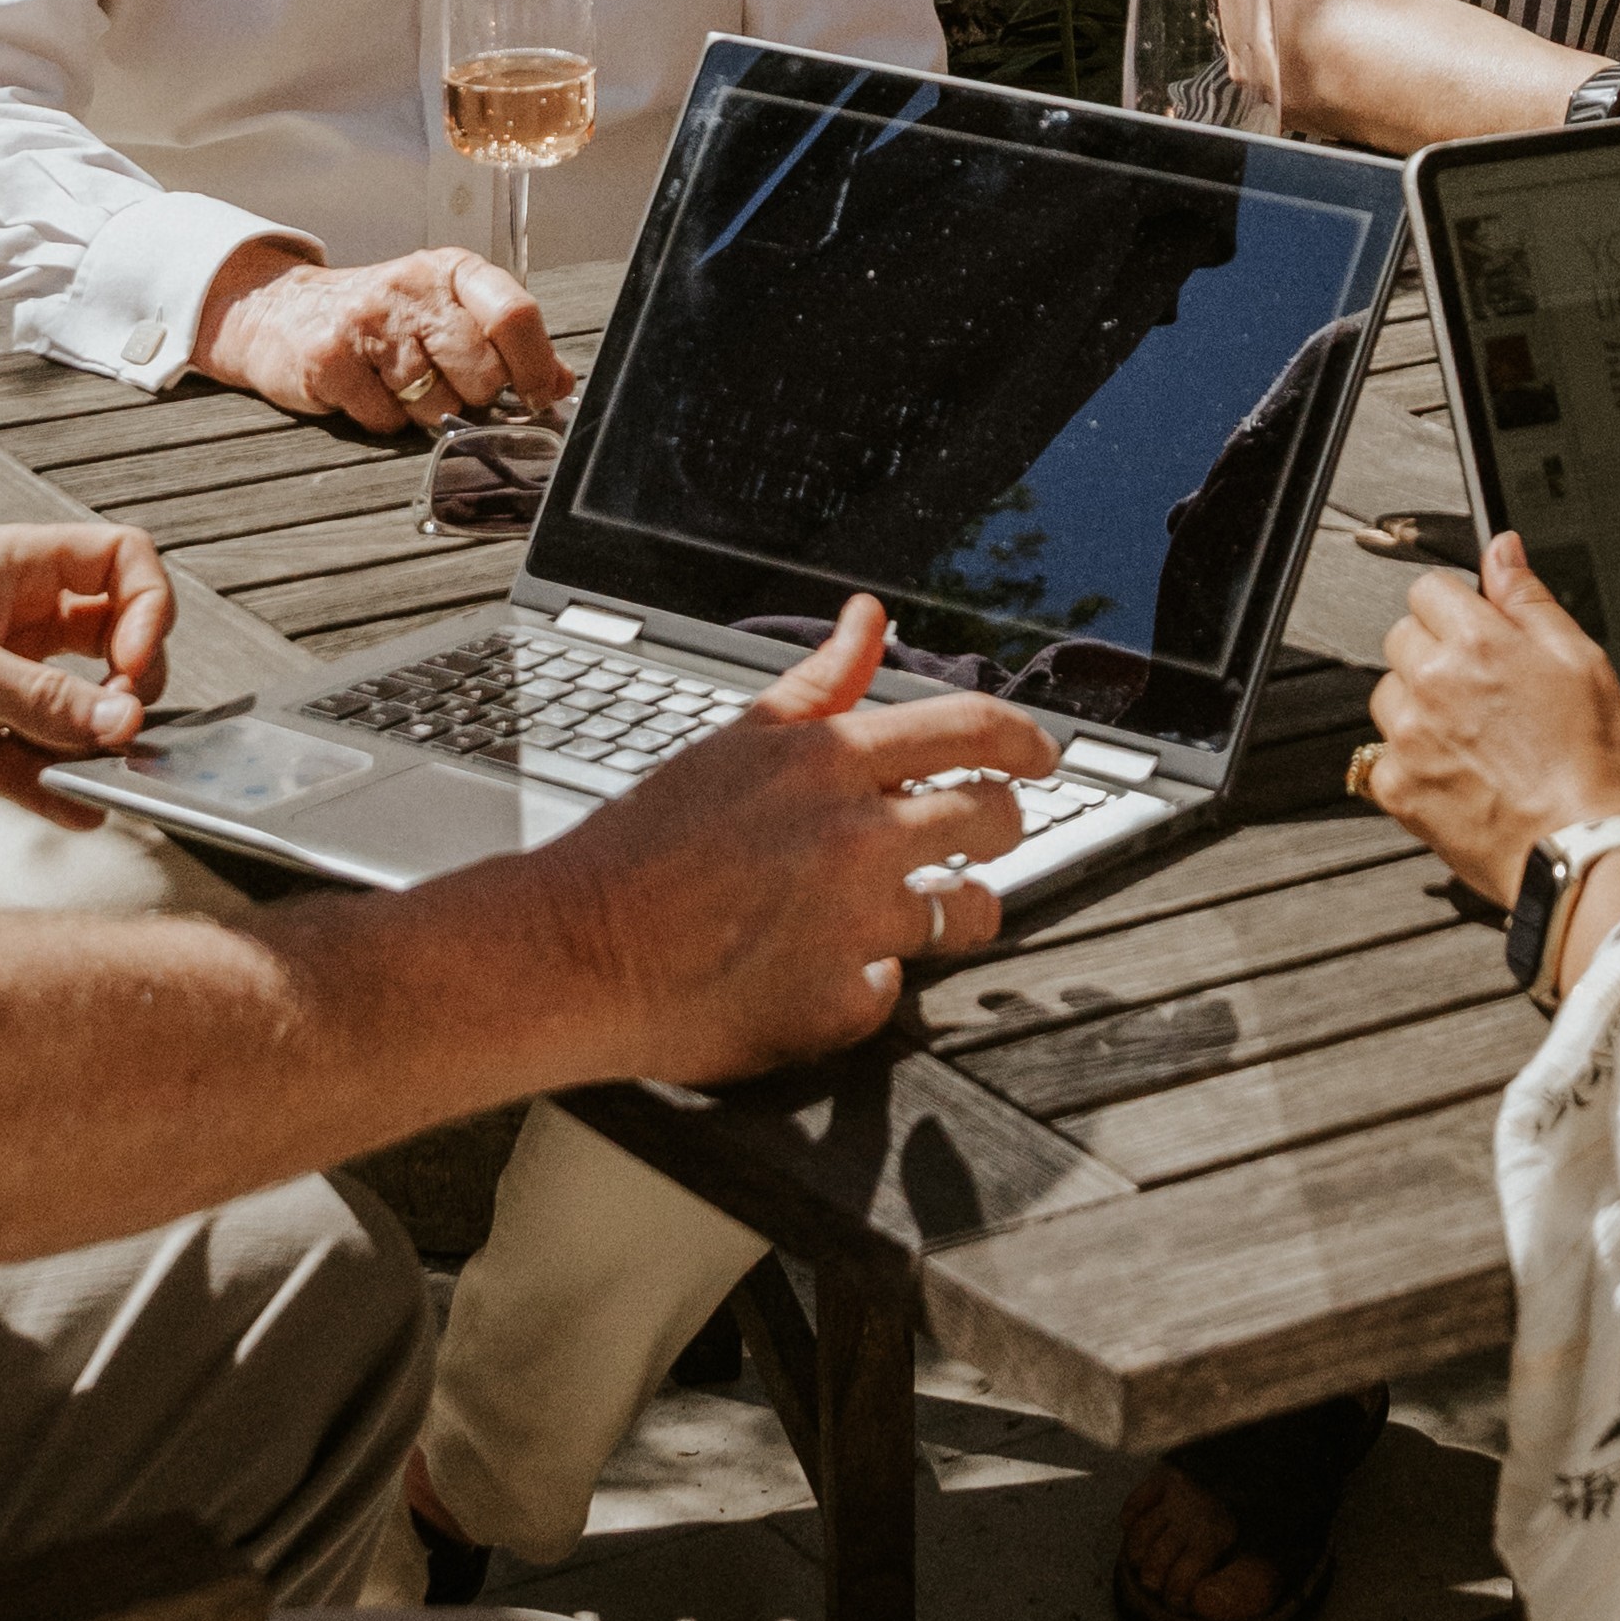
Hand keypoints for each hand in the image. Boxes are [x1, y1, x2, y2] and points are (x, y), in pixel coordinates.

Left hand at [0, 523, 181, 811]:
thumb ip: (41, 698)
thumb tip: (124, 723)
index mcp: (7, 571)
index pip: (117, 562)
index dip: (146, 606)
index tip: (133, 661)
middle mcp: (11, 625)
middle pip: (115, 641)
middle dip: (133, 682)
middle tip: (121, 721)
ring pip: (81, 714)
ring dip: (99, 745)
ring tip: (102, 773)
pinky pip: (38, 771)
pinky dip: (63, 790)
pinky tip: (80, 808)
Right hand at [202, 245, 573, 432]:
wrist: (282, 313)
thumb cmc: (379, 317)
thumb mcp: (445, 312)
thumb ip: (504, 341)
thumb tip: (560, 382)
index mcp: (452, 271)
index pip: (514, 315)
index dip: (536, 367)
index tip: (539, 397)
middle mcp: (412, 287)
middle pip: (482, 371)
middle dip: (473, 395)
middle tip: (446, 383)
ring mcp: (368, 321)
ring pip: (437, 403)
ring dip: (425, 410)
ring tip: (400, 384)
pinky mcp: (330, 358)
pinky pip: (386, 419)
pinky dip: (383, 419)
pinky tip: (368, 392)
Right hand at [526, 595, 1048, 1075]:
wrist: (575, 954)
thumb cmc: (641, 848)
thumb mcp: (732, 744)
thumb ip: (818, 684)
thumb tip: (871, 617)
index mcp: (829, 762)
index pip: (972, 729)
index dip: (1026, 740)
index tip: (1044, 756)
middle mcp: (857, 838)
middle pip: (994, 820)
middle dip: (1000, 825)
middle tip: (978, 837)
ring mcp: (855, 925)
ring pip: (964, 914)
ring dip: (953, 909)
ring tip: (919, 911)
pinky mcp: (840, 1004)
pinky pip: (893, 987)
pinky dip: (865, 979)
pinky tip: (821, 967)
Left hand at [1367, 531, 1619, 912]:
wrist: (1580, 849)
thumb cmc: (1592, 764)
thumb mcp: (1582, 660)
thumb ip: (1529, 599)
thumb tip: (1502, 550)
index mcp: (1478, 642)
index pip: (1428, 589)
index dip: (1457, 607)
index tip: (1476, 630)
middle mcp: (1432, 683)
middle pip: (1402, 638)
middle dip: (1435, 653)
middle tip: (1483, 691)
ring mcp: (1408, 738)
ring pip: (1388, 696)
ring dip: (1418, 705)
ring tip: (1472, 736)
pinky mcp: (1396, 787)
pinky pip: (1383, 756)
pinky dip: (1410, 762)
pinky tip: (1457, 773)